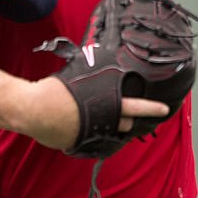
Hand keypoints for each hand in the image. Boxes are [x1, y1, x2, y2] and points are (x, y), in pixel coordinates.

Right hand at [19, 77, 168, 152]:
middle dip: (127, 119)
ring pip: (110, 135)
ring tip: (102, 118)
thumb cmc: (56, 89)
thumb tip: (100, 52)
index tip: (164, 109)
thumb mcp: (79, 72)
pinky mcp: (78, 146)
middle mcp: (103, 124)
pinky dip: (90, 135)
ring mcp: (91, 137)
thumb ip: (94, 71)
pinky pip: (90, 142)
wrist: (34, 110)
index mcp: (107, 105)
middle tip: (125, 113)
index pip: (136, 107)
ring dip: (111, 128)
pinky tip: (80, 125)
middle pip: (125, 124)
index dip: (151, 108)